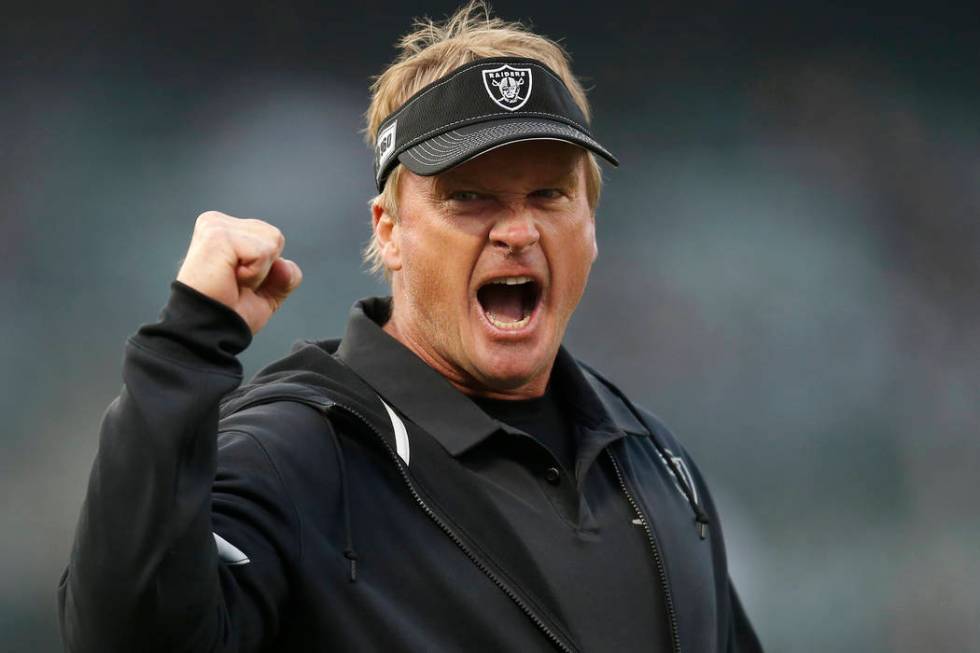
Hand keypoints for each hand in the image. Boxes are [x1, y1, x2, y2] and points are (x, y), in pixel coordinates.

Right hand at [176, 211, 302, 334]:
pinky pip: (262, 252)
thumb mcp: (267, 293)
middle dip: (265, 269)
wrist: (208, 331)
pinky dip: (254, 274)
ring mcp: (216, 226)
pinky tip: (229, 279)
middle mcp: (217, 222)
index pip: (273, 239)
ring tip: (231, 281)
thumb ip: (285, 276)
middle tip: (235, 284)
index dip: (266, 270)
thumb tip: (284, 265)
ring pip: (272, 242)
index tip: (237, 282)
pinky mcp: (217, 235)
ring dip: (259, 272)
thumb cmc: (230, 313)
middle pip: (275, 237)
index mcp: (225, 229)